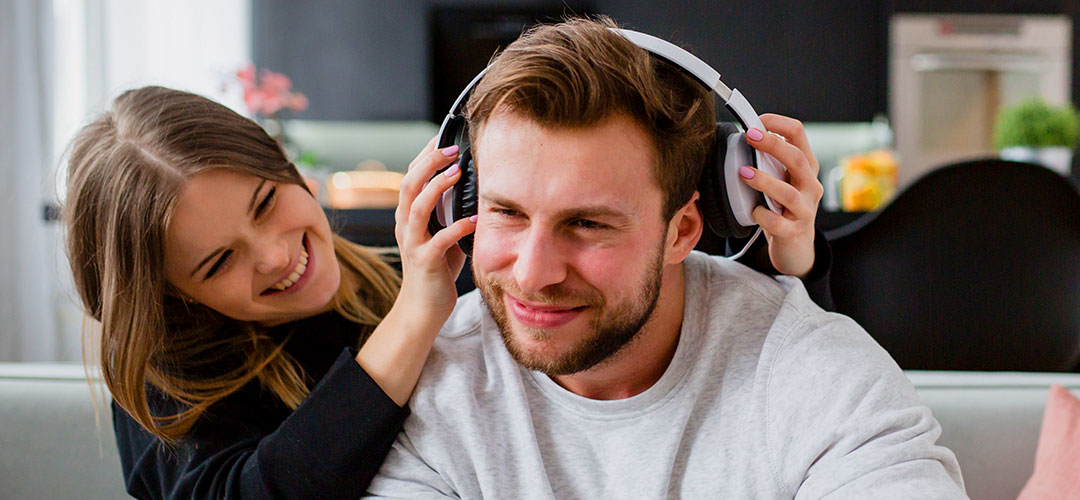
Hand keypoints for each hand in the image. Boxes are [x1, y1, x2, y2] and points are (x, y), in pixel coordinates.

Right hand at [392, 136, 476, 324]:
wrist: (423, 308)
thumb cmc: (437, 269)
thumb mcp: (442, 233)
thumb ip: (449, 211)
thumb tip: (472, 186)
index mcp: (407, 215)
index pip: (411, 176)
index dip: (425, 155)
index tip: (445, 137)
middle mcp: (405, 225)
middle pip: (408, 185)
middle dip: (429, 163)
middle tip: (453, 149)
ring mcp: (412, 243)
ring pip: (416, 207)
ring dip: (437, 187)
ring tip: (458, 172)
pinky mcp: (425, 262)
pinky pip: (439, 241)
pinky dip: (457, 227)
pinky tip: (475, 219)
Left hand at [739, 114, 822, 277]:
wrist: (796, 246)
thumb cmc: (782, 207)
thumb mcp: (781, 180)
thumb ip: (768, 162)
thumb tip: (740, 137)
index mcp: (806, 167)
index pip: (799, 135)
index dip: (778, 124)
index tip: (756, 121)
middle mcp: (810, 186)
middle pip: (798, 159)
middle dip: (773, 145)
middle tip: (749, 136)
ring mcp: (804, 210)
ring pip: (789, 193)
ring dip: (765, 181)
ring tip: (744, 173)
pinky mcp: (794, 232)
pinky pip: (779, 223)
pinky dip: (764, 216)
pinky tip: (753, 211)